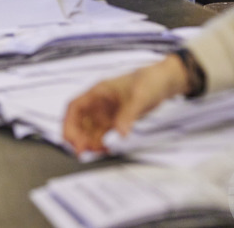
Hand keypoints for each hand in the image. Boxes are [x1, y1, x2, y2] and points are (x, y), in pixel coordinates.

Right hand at [63, 55, 191, 153]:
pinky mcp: (115, 120)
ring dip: (89, 142)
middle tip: (83, 152)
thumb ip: (128, 115)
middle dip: (77, 137)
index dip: (69, 124)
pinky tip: (106, 150)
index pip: (74, 107)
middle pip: (78, 121)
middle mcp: (98, 103)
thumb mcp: (140, 96)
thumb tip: (119, 133)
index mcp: (98, 92)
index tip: (71, 139)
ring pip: (89, 130)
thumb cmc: (150, 80)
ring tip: (97, 153)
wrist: (164, 82)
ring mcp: (106, 112)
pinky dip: (100, 143)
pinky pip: (102, 134)